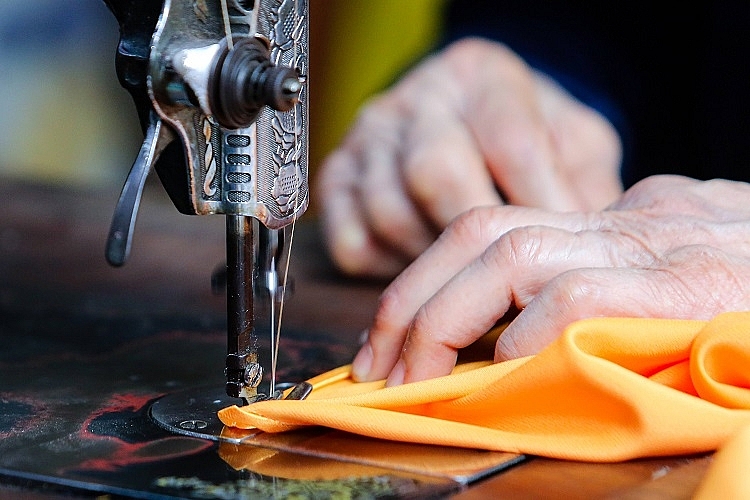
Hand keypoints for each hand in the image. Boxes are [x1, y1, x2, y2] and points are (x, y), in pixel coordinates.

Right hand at [317, 37, 622, 277]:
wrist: (465, 120)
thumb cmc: (528, 135)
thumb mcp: (573, 141)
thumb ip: (588, 183)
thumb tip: (592, 249)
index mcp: (480, 76)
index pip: (509, 140)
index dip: (540, 208)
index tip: (564, 257)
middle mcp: (416, 101)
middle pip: (436, 172)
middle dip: (478, 239)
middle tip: (512, 285)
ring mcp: (368, 140)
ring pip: (390, 212)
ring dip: (434, 260)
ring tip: (469, 284)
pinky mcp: (335, 181)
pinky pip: (353, 243)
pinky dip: (389, 270)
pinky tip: (423, 275)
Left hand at [351, 175, 749, 384]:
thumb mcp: (670, 278)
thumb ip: (599, 290)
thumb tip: (514, 340)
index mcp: (613, 221)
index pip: (491, 228)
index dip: (426, 281)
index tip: (391, 338)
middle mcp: (623, 222)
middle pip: (482, 231)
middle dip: (412, 301)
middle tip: (379, 366)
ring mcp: (651, 248)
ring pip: (511, 253)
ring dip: (446, 318)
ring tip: (417, 377)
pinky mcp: (681, 288)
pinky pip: (574, 300)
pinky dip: (523, 339)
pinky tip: (503, 374)